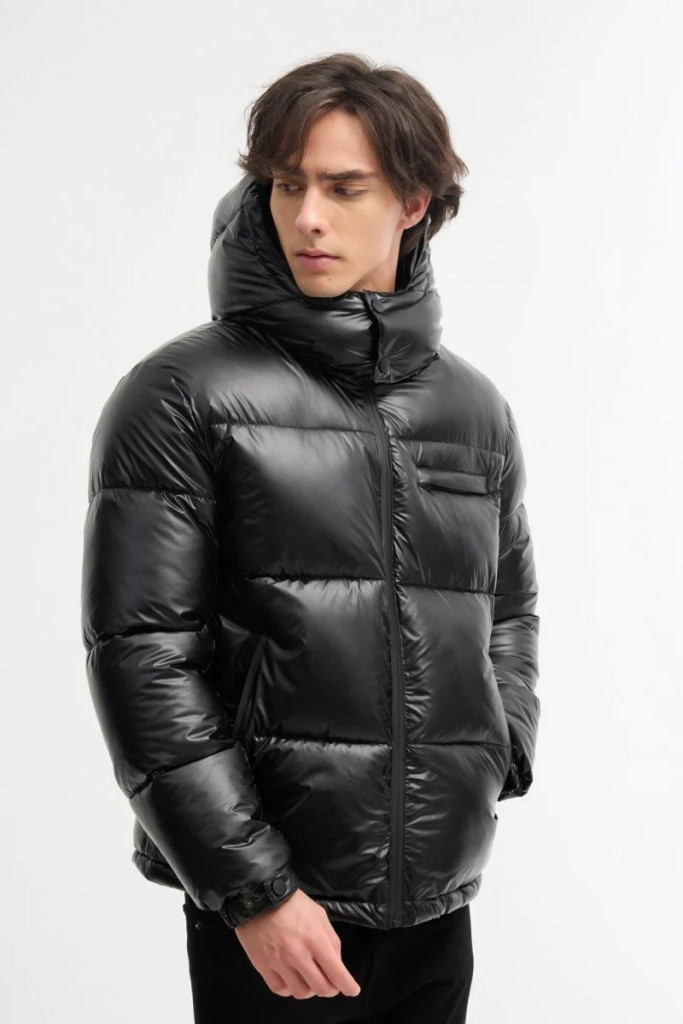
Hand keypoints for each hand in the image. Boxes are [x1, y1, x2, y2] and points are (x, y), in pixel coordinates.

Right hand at [234, 888, 361, 999]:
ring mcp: (279, 962)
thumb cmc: (294, 905)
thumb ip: (331, 940)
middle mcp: (298, 955)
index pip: (336, 972)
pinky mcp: (263, 966)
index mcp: (315, 940)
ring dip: (309, 990)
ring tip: (309, 979)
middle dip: (330, 989)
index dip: (348, 986)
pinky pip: (280, 990)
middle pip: (320, 988)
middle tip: (330, 984)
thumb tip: (336, 963)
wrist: (260, 898)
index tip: (352, 990)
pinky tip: (291, 980)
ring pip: (301, 993)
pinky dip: (289, 989)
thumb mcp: (319, 915)